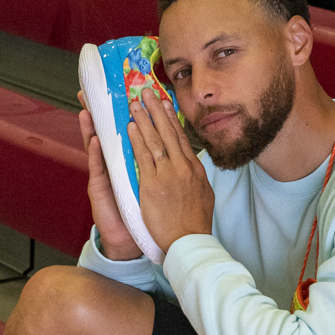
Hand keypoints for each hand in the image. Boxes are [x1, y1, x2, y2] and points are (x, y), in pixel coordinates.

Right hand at [77, 98, 140, 260]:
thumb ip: (155, 164)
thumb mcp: (151, 183)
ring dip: (91, 127)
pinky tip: (94, 139)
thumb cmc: (141, 212)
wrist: (130, 241)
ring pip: (97, 146)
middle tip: (92, 92)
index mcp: (129, 161)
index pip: (124, 132)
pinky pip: (97, 169)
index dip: (122, 114)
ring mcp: (106, 176)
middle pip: (106, 134)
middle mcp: (115, 165)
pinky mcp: (99, 190)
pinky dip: (95, 154)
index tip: (120, 92)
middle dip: (100, 113)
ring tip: (88, 109)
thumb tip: (170, 144)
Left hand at [127, 91, 213, 254]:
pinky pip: (143, 157)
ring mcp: (167, 175)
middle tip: (147, 92)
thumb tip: (195, 167)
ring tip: (135, 103)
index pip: (181, 138)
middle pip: (167, 132)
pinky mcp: (153, 185)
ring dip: (143, 119)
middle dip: (156, 110)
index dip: (171, 119)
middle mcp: (182, 167)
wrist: (188, 242)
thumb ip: (197, 178)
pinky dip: (136, 140)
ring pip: (154, 140)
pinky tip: (131, 127)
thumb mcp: (204, 195)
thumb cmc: (195, 224)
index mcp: (194, 169)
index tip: (166, 103)